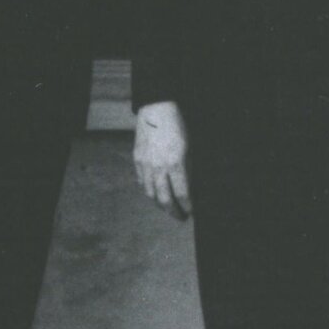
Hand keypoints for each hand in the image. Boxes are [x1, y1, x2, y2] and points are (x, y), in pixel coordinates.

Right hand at [133, 100, 190, 216]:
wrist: (157, 110)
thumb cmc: (178, 127)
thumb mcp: (191, 148)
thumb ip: (189, 169)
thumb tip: (191, 189)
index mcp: (176, 163)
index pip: (182, 193)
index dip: (187, 206)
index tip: (191, 211)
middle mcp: (159, 167)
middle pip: (164, 199)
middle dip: (173, 211)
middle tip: (180, 217)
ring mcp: (145, 165)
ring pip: (151, 194)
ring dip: (160, 204)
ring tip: (168, 208)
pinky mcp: (137, 161)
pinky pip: (142, 183)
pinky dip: (149, 192)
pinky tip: (156, 194)